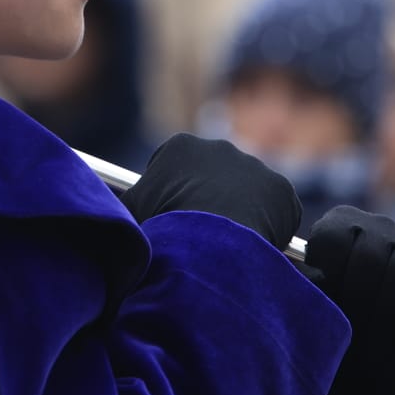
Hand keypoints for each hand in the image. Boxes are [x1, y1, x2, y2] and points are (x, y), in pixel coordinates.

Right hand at [119, 133, 301, 247]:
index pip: (175, 167)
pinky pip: (275, 211)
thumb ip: (125, 203)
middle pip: (214, 177)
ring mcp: (254, 167)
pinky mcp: (280, 190)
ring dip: (240, 213)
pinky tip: (252, 247)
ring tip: (228, 246)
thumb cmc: (164, 225)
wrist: (210, 244)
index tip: (172, 217)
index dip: (172, 195)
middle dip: (209, 201)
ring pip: (246, 193)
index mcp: (182, 147)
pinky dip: (268, 229)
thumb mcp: (131, 212)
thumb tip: (113, 208)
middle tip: (203, 235)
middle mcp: (220, 148)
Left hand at [304, 205, 394, 394]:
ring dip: (387, 317)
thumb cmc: (337, 320)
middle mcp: (377, 225)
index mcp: (339, 224)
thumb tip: (315, 279)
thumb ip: (310, 285)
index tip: (326, 313)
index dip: (329, 282)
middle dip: (359, 307)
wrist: (371, 346)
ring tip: (374, 351)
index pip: (332, 242)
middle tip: (352, 344)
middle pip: (369, 259)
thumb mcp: (315, 301)